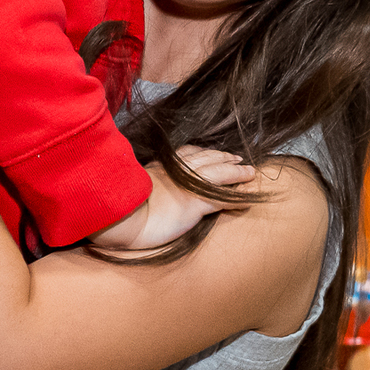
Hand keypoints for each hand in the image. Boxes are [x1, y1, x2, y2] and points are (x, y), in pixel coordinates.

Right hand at [93, 146, 255, 251]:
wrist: (120, 217)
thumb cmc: (120, 206)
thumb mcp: (133, 187)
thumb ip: (145, 183)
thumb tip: (147, 189)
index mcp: (162, 167)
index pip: (188, 154)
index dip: (204, 152)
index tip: (214, 152)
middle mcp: (177, 172)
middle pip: (208, 159)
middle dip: (224, 157)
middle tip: (237, 158)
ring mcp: (188, 186)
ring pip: (220, 173)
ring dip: (237, 172)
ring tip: (249, 171)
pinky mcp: (195, 204)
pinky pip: (222, 199)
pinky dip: (237, 197)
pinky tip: (247, 198)